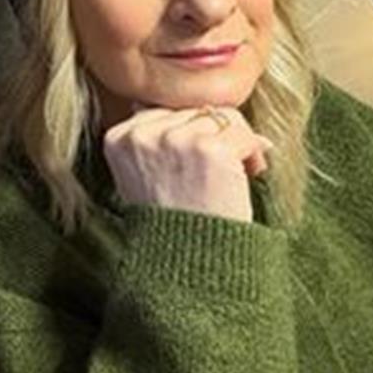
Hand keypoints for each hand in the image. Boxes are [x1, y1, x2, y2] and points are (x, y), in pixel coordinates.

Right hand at [100, 106, 272, 223]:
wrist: (190, 267)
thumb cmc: (173, 227)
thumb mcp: (143, 178)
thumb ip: (153, 141)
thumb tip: (188, 106)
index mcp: (118, 138)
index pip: (165, 110)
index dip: (191, 134)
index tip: (203, 161)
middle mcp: (142, 134)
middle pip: (194, 109)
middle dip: (216, 135)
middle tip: (229, 169)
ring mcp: (174, 139)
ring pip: (221, 115)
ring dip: (238, 142)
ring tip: (241, 171)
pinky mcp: (207, 148)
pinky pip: (242, 131)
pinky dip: (253, 151)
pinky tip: (251, 173)